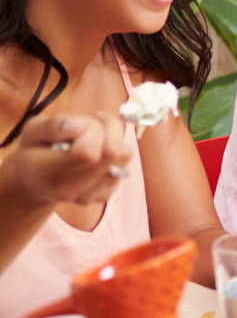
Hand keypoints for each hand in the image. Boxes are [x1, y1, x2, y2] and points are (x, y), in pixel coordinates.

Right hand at [2, 113, 132, 209]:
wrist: (35, 183)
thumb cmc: (34, 151)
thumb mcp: (32, 131)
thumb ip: (53, 126)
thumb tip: (79, 125)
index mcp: (49, 173)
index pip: (88, 152)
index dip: (91, 129)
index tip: (79, 122)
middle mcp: (71, 189)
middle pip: (112, 152)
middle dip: (107, 127)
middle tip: (89, 122)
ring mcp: (90, 195)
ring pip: (123, 156)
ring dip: (115, 136)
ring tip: (94, 133)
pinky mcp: (105, 194)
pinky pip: (124, 164)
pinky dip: (116, 150)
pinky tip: (98, 148)